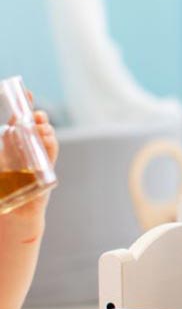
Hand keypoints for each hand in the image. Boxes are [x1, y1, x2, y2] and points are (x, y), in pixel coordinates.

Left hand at [0, 108, 56, 223]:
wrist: (12, 216)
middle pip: (34, 128)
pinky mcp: (46, 172)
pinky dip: (50, 144)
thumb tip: (3, 134)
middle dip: (37, 117)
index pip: (18, 122)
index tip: (25, 92)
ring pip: (45, 138)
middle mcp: (26, 151)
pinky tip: (46, 138)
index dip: (22, 107)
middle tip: (35, 114)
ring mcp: (37, 160)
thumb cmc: (1, 192)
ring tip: (40, 125)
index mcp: (11, 147)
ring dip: (45, 129)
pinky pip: (50, 154)